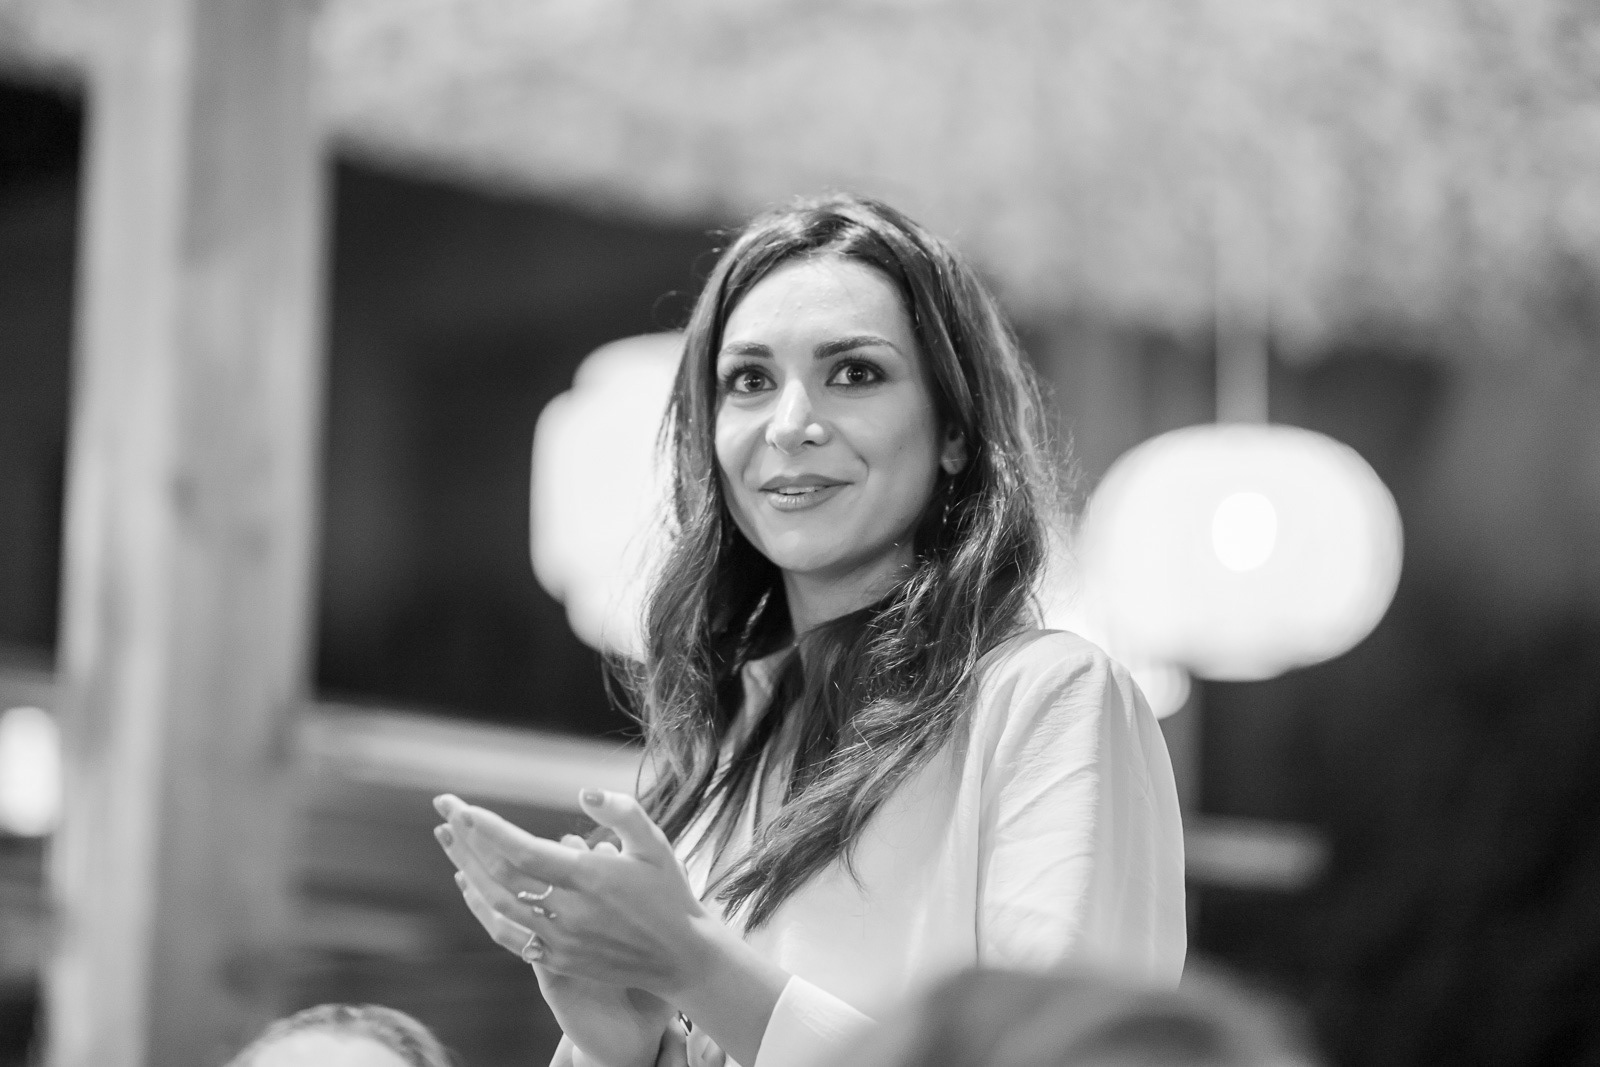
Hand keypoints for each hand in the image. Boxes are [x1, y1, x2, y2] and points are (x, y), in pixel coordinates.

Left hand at [448, 827, 673, 1066]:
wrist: (680, 956)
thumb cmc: (668, 892)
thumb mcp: (655, 843)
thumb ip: (622, 812)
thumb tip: (584, 794)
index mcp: (590, 878)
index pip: (524, 852)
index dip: (489, 830)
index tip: (463, 807)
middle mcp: (569, 911)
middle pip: (500, 875)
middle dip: (467, 839)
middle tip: (445, 808)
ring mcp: (560, 939)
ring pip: (497, 903)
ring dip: (467, 869)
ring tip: (448, 839)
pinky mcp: (558, 958)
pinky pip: (507, 932)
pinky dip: (482, 908)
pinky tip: (469, 886)